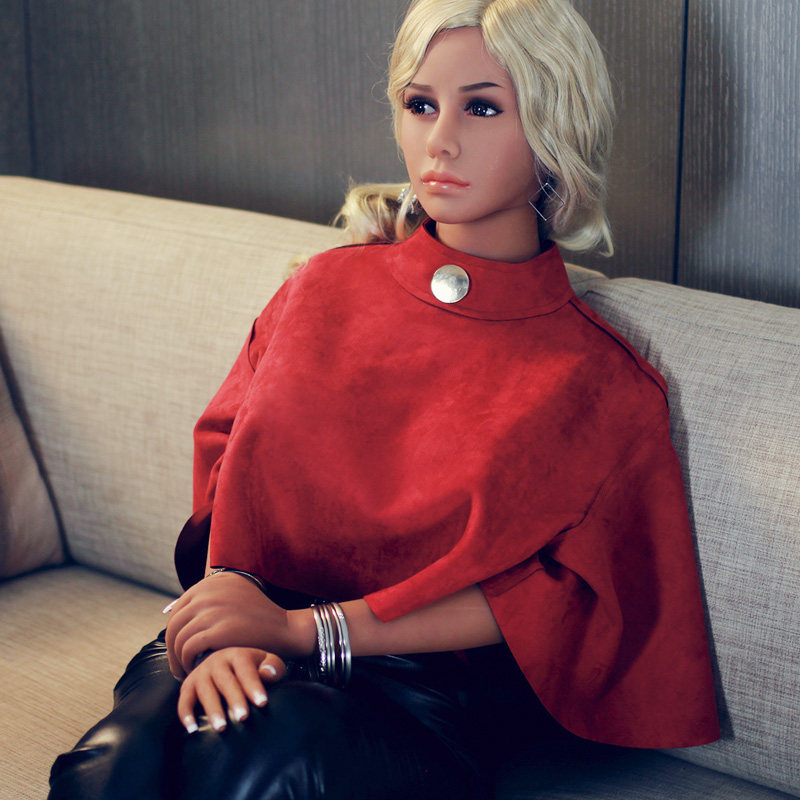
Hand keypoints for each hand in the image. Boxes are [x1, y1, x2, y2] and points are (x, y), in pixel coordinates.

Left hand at [165, 572, 311, 677]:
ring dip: (178, 659)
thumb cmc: (257, 619)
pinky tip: (195, 669)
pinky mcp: (219, 629)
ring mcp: (214, 609)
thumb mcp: (232, 596)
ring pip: (179, 638)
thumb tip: (172, 610)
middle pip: (175, 624)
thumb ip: (208, 598)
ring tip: (186, 671)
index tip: (179, 649)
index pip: (178, 609)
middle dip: (172, 649)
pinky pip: (188, 648)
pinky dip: (187, 662)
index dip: (175, 633)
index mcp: (211, 582)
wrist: (284, 628)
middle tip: (178, 666)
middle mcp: (210, 591)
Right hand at [177, 647, 285, 732]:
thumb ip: (273, 667)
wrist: (225, 661)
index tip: (262, 703)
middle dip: (234, 699)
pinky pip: (184, 700)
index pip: (246, 670)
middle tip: (243, 718)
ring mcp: (200, 673)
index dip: (254, 686)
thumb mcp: (265, 662)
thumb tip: (267, 674)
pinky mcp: (188, 686)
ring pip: (205, 691)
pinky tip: (192, 729)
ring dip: (213, 709)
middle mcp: (216, 661)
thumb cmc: (251, 666)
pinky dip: (185, 714)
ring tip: (221, 728)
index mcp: (237, 654)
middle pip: (225, 681)